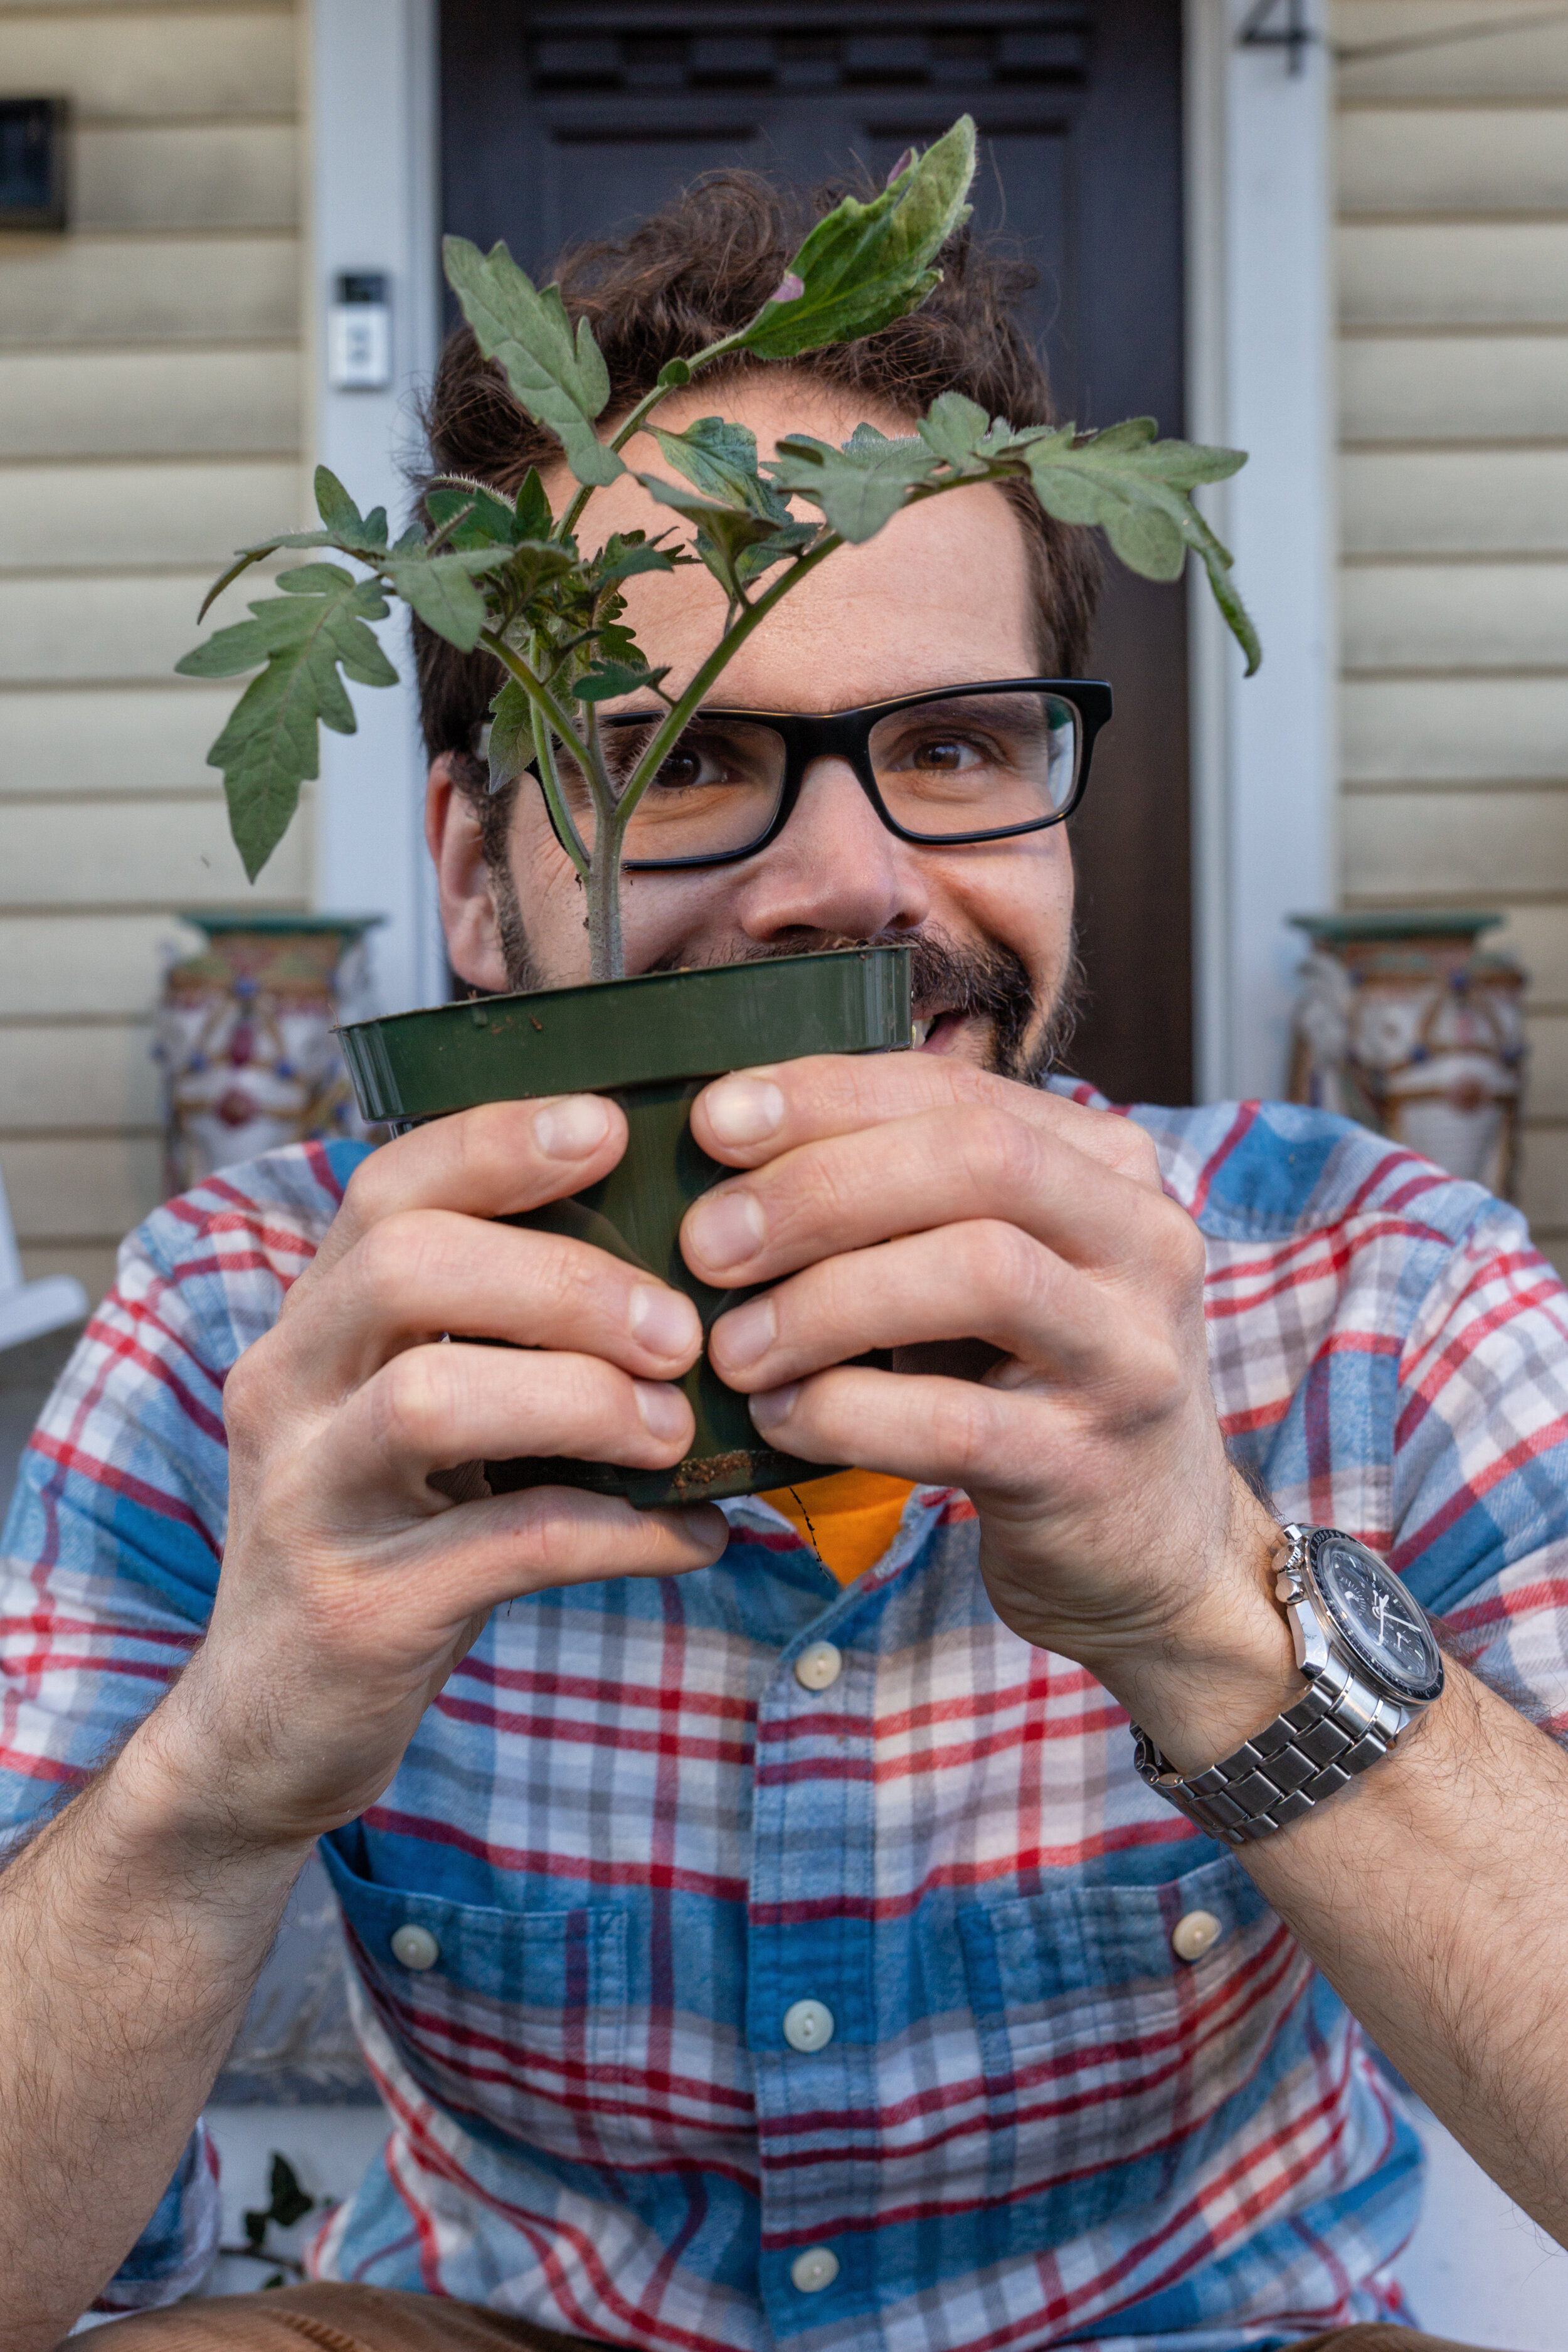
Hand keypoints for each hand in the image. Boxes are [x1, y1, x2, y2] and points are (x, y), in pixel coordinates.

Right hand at [153, 1097, 725, 1849]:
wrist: (268, 1725)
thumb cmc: (387, 1542)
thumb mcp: (415, 1424)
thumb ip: (498, 1342)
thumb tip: (686, 1279)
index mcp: (312, 1328)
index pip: (386, 1188)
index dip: (498, 1143)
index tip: (613, 1128)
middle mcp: (288, 1393)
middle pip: (406, 1267)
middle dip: (564, 1280)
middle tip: (680, 1329)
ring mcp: (309, 1501)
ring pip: (433, 1397)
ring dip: (583, 1398)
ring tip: (678, 1430)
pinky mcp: (356, 1611)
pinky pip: (501, 1545)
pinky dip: (619, 1533)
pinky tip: (694, 1534)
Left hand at [686, 1055, 1292, 1766]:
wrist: (1148, 1550)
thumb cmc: (1028, 1385)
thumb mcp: (988, 1269)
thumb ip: (900, 1201)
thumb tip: (727, 1148)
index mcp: (1107, 1169)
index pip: (957, 1089)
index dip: (825, 1095)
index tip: (711, 1123)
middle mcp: (1142, 1244)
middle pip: (979, 1157)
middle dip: (821, 1188)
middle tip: (706, 1243)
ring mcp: (1129, 1357)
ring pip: (979, 1272)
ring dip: (825, 1301)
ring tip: (731, 1346)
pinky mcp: (1089, 1468)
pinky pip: (954, 1421)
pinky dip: (845, 1412)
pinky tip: (778, 1417)